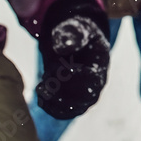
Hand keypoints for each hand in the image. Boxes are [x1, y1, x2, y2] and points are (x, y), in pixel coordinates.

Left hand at [35, 0, 109, 119]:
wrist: (74, 41)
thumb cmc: (75, 32)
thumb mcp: (75, 27)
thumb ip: (71, 35)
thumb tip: (62, 47)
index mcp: (101, 64)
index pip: (92, 79)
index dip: (74, 77)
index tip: (58, 68)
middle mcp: (97, 84)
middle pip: (84, 99)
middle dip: (62, 91)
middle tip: (45, 79)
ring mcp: (86, 95)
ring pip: (73, 109)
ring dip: (54, 101)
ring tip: (41, 86)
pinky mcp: (73, 101)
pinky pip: (63, 112)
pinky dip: (50, 106)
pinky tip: (40, 94)